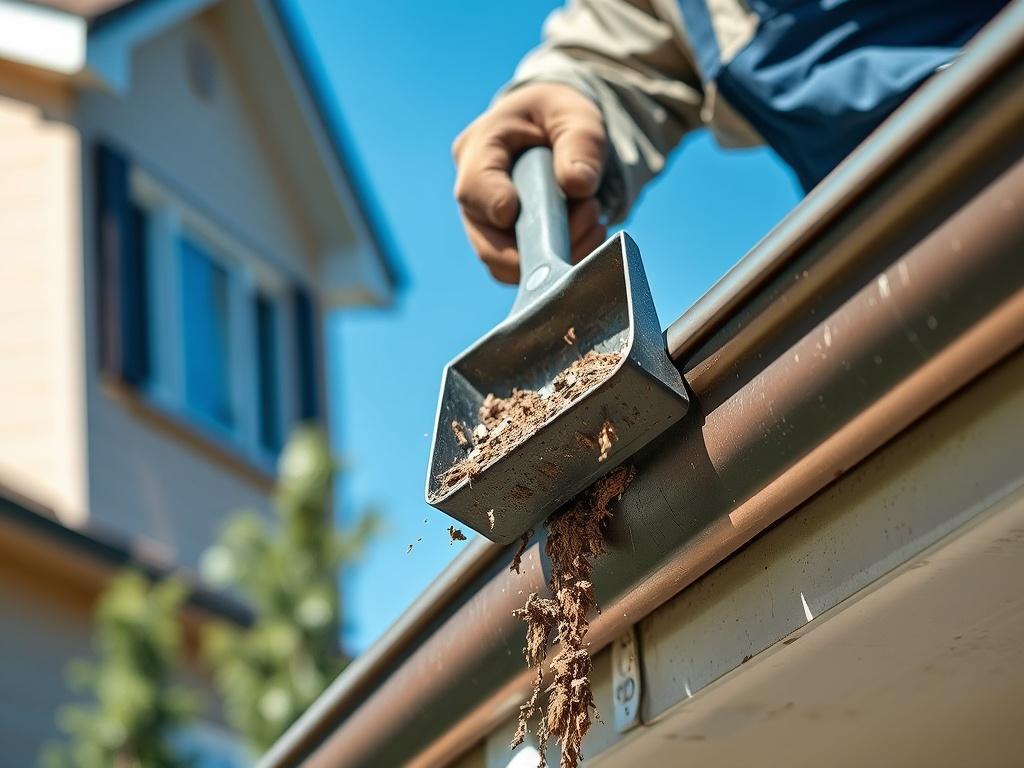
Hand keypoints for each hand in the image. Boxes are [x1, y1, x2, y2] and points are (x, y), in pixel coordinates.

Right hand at [452, 83, 607, 283]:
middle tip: (588, 218)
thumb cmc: (560, 117)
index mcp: (481, 147)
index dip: (493, 204)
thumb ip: (581, 143)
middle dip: (538, 245)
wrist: (557, 132)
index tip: (516, 210)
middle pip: (487, 242)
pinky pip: (527, 269)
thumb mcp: (576, 114)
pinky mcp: (508, 245)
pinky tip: (591, 234)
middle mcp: (476, 192)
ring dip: (555, 253)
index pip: (474, 187)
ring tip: (594, 220)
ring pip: (507, 265)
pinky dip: (562, 259)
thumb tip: (579, 185)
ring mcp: (488, 225)